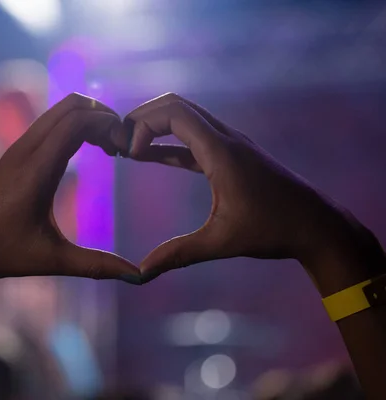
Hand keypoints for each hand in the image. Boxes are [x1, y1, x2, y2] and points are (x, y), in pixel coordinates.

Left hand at [0, 93, 139, 287]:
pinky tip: (85, 153)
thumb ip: (98, 266)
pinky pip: (48, 125)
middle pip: (70, 105)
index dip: (108, 123)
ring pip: (58, 112)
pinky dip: (72, 127)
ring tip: (109, 148)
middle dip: (102, 115)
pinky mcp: (13, 155)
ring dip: (87, 119)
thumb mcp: (53, 260)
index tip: (126, 148)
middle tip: (122, 145)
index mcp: (36, 169)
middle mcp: (25, 150)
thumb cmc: (2, 254)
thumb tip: (140, 278)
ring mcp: (17, 149)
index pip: (77, 120)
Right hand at [124, 93, 377, 285]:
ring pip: (186, 117)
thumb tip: (142, 272)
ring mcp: (231, 144)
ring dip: (155, 127)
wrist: (316, 225)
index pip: (174, 112)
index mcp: (221, 151)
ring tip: (129, 149)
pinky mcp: (232, 156)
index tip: (130, 155)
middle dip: (143, 118)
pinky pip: (193, 139)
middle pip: (176, 105)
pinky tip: (150, 157)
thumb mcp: (222, 242)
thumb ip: (179, 254)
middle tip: (119, 142)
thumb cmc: (273, 230)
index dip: (143, 125)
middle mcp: (226, 138)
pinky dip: (168, 142)